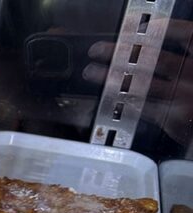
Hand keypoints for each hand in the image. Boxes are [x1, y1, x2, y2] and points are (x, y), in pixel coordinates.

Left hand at [82, 19, 192, 144]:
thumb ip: (183, 57)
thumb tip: (145, 45)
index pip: (185, 34)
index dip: (160, 30)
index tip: (138, 30)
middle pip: (153, 58)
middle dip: (120, 53)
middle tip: (97, 50)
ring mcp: (183, 97)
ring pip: (141, 84)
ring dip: (111, 77)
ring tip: (92, 72)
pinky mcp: (174, 119)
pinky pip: (142, 108)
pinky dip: (123, 101)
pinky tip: (109, 97)